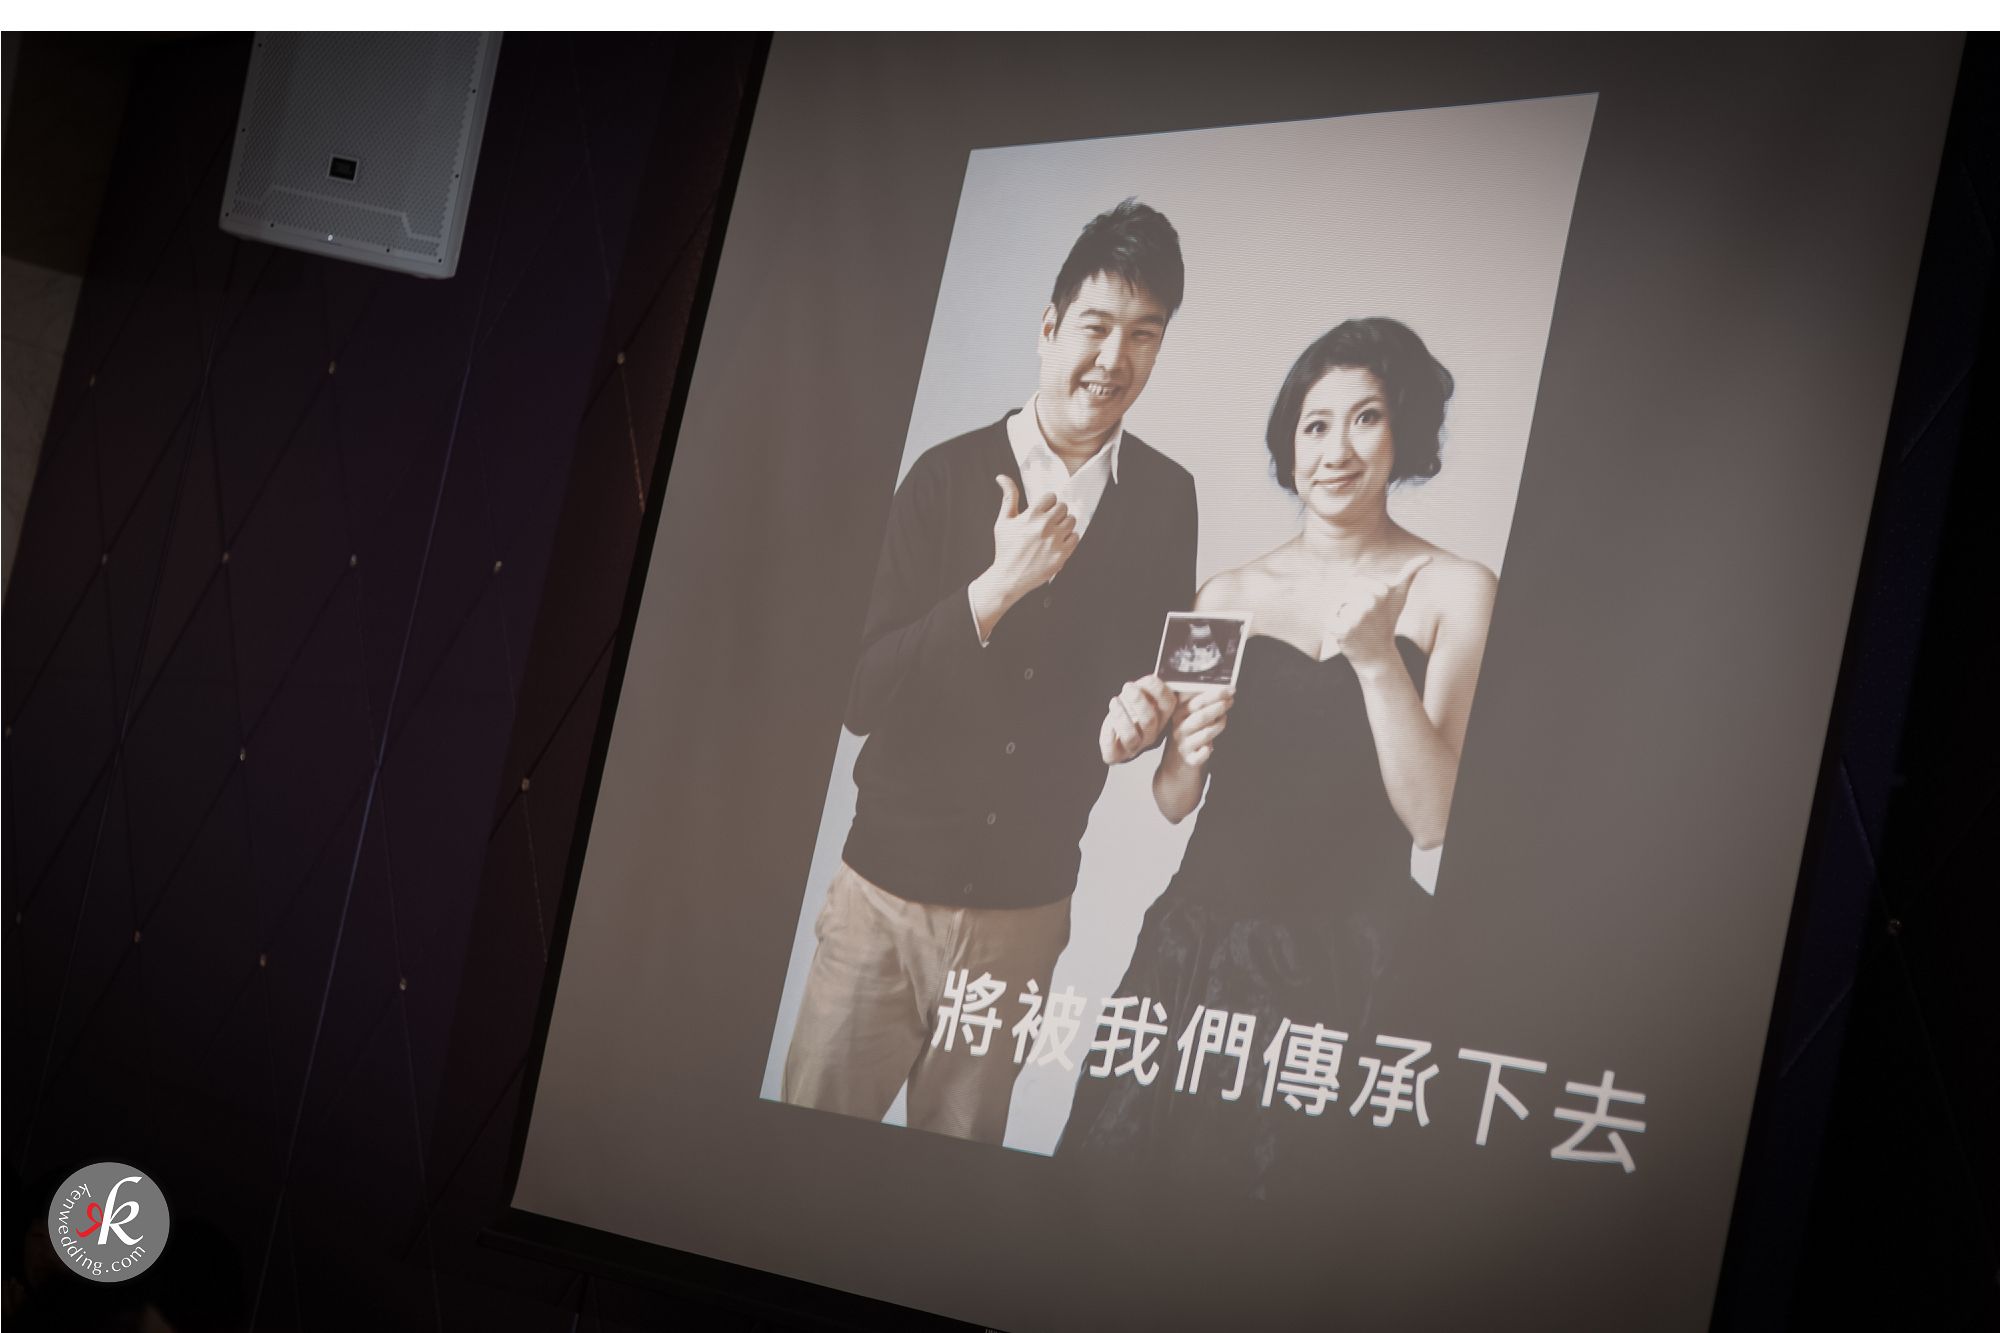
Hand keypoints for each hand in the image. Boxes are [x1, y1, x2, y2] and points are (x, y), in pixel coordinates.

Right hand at [970, 477, 1078, 638]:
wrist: (1009, 578)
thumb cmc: (1005, 549)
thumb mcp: (1003, 521)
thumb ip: (1008, 497)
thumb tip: (1002, 476)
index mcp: (1030, 516)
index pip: (1051, 496)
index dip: (1047, 503)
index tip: (1042, 512)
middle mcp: (1044, 526)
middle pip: (1063, 507)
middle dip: (1056, 513)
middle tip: (1048, 523)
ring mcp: (1054, 541)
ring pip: (1072, 520)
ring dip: (1064, 524)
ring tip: (1053, 532)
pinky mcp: (1062, 555)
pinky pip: (1076, 537)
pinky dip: (1069, 538)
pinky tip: (1057, 543)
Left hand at [1099, 674, 1177, 763]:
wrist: (1119, 736)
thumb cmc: (1133, 712)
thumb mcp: (1144, 696)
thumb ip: (1148, 688)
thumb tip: (1150, 679)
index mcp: (1162, 717)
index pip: (1168, 704)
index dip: (1158, 690)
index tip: (1147, 679)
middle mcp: (1151, 734)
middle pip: (1149, 720)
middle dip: (1138, 701)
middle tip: (1128, 687)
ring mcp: (1135, 746)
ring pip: (1131, 737)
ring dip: (1122, 717)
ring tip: (1115, 701)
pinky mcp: (1117, 754)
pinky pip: (1112, 751)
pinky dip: (1108, 737)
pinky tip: (1109, 724)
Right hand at [1168, 686, 1232, 768]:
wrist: (1177, 763)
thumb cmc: (1190, 734)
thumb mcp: (1191, 716)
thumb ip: (1203, 704)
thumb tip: (1223, 690)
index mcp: (1179, 713)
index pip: (1195, 700)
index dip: (1214, 693)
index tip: (1229, 689)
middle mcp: (1180, 727)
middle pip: (1200, 715)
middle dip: (1218, 706)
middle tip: (1230, 700)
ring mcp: (1184, 744)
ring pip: (1204, 733)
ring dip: (1218, 725)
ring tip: (1225, 718)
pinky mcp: (1189, 759)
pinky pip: (1199, 755)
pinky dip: (1206, 752)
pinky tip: (1210, 748)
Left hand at [1323, 555, 1429, 669]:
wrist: (1378, 655)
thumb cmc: (1388, 621)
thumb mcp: (1400, 595)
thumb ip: (1410, 573)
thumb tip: (1429, 557)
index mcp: (1382, 590)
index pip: (1353, 582)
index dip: (1359, 595)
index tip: (1373, 609)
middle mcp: (1370, 602)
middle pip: (1344, 593)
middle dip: (1349, 605)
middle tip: (1364, 620)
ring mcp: (1357, 617)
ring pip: (1337, 605)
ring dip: (1342, 615)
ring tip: (1357, 627)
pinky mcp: (1343, 630)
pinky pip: (1329, 618)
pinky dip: (1333, 626)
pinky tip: (1348, 636)